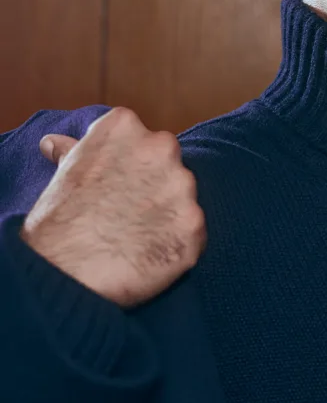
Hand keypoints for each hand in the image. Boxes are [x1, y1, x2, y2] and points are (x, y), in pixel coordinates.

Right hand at [19, 106, 206, 307]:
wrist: (63, 275)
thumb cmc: (57, 224)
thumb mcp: (62, 177)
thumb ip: (71, 152)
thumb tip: (55, 142)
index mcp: (124, 127)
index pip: (139, 138)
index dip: (128, 165)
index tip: (114, 185)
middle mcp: (160, 148)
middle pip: (168, 163)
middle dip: (154, 185)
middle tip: (127, 212)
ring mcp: (182, 188)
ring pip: (183, 197)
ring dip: (169, 215)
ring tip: (136, 237)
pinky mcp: (196, 226)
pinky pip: (193, 233)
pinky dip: (177, 244)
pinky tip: (150, 255)